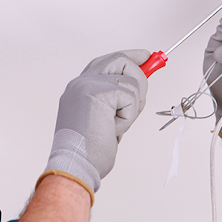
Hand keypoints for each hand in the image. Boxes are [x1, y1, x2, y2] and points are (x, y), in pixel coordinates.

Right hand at [43, 50, 149, 192]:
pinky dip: (128, 116)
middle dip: (139, 75)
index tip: (145, 56)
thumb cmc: (88, 151)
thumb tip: (138, 88)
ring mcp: (88, 85)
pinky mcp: (98, 92)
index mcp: (79, 88)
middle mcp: (81, 82)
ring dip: (131, 108)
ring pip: (131, 81)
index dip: (128, 57)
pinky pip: (130, 97)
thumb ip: (116, 101)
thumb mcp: (104, 120)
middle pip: (120, 60)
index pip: (106, 62)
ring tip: (114, 125)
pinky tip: (112, 128)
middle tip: (140, 97)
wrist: (75, 165)